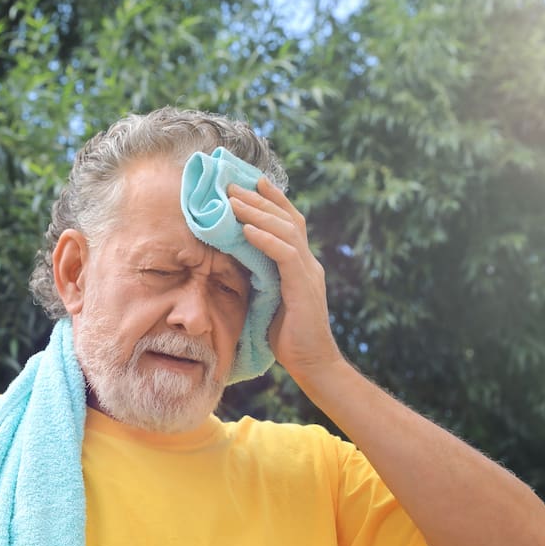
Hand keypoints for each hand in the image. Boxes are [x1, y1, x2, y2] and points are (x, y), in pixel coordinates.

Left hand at [228, 177, 342, 383]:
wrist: (312, 364)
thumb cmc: (288, 337)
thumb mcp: (269, 299)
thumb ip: (260, 277)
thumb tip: (235, 261)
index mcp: (302, 265)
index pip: (290, 223)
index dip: (273, 200)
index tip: (252, 181)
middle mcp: (309, 263)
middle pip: (287, 219)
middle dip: (259, 199)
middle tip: (232, 184)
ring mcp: (309, 273)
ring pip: (285, 231)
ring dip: (257, 213)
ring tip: (233, 200)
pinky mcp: (303, 287)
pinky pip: (284, 255)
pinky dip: (265, 239)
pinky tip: (246, 229)